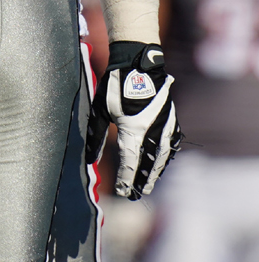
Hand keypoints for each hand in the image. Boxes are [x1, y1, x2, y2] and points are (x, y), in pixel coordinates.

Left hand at [95, 41, 182, 199]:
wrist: (140, 65)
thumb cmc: (115, 86)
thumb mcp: (100, 110)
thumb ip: (96, 136)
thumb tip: (90, 158)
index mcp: (134, 129)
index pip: (130, 161)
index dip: (126, 178)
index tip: (123, 192)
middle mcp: (153, 131)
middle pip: (148, 163)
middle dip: (141, 181)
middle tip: (135, 196)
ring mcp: (166, 127)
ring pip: (161, 157)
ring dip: (154, 173)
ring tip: (146, 186)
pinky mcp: (172, 122)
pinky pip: (170, 146)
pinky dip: (164, 159)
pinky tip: (160, 166)